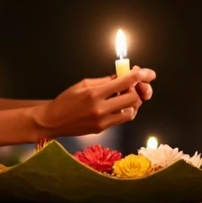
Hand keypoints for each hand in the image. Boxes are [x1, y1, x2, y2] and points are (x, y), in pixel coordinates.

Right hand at [33, 66, 156, 138]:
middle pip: (132, 98)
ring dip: (132, 102)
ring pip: (131, 111)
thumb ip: (104, 80)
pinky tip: (120, 104)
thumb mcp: (84, 83)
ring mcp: (103, 121)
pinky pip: (122, 119)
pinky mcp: (103, 129)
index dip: (138, 76)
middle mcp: (100, 108)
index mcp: (94, 93)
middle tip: (134, 84)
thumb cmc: (66, 99)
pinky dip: (125, 110)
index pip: (124, 82)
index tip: (147, 73)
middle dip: (137, 89)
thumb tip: (122, 76)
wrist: (54, 120)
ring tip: (125, 94)